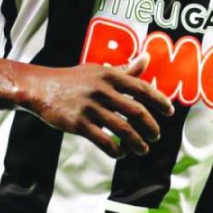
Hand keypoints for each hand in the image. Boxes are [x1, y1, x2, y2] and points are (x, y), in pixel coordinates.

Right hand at [23, 54, 173, 157]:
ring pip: (122, 129)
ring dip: (137, 142)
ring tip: (144, 149)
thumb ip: (125, 69)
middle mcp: (102, 90)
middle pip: (136, 111)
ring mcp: (90, 108)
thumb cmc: (75, 79)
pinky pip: (103, 141)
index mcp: (110, 75)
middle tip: (156, 136)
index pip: (142, 88)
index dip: (159, 101)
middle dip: (150, 126)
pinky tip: (122, 153)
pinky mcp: (78, 124)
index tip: (170, 113)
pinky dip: (116, 150)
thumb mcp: (100, 70)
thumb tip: (147, 58)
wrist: (42, 88)